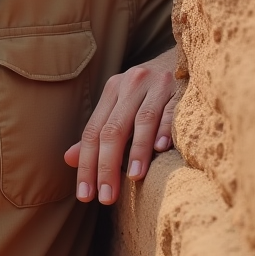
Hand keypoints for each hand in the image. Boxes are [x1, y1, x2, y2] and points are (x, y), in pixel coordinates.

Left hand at [63, 47, 178, 204]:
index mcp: (113, 91)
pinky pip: (170, 111)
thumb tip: (69, 159)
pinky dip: (164, 129)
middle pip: (113, 129)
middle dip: (106, 166)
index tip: (84, 195)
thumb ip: (99, 133)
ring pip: (141, 120)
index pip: (93, 132)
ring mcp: (156, 85)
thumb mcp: (122, 106)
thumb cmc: (150, 92)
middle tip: (105, 197)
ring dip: (136, 150)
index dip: (86, 164)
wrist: (186, 58)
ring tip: (132, 177)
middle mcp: (130, 85)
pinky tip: (161, 148)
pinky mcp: (180, 89)